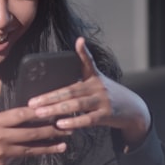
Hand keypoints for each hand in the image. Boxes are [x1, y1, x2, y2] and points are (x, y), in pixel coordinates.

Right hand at [0, 107, 70, 164]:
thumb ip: (4, 122)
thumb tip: (25, 118)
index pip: (20, 115)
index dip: (38, 113)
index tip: (53, 110)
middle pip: (30, 132)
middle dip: (50, 130)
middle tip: (66, 128)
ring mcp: (1, 152)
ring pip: (29, 148)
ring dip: (48, 146)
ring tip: (63, 145)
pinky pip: (19, 158)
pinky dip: (29, 154)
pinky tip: (42, 152)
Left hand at [27, 37, 150, 146]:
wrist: (132, 108)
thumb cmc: (106, 94)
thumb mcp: (97, 80)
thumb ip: (82, 73)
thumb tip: (65, 65)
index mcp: (93, 77)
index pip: (88, 62)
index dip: (83, 51)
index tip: (79, 40)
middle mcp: (98, 86)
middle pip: (70, 90)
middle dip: (49, 97)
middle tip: (33, 103)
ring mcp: (102, 101)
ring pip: (76, 105)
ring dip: (56, 109)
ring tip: (40, 113)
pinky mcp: (106, 115)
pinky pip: (87, 119)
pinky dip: (73, 122)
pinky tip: (60, 124)